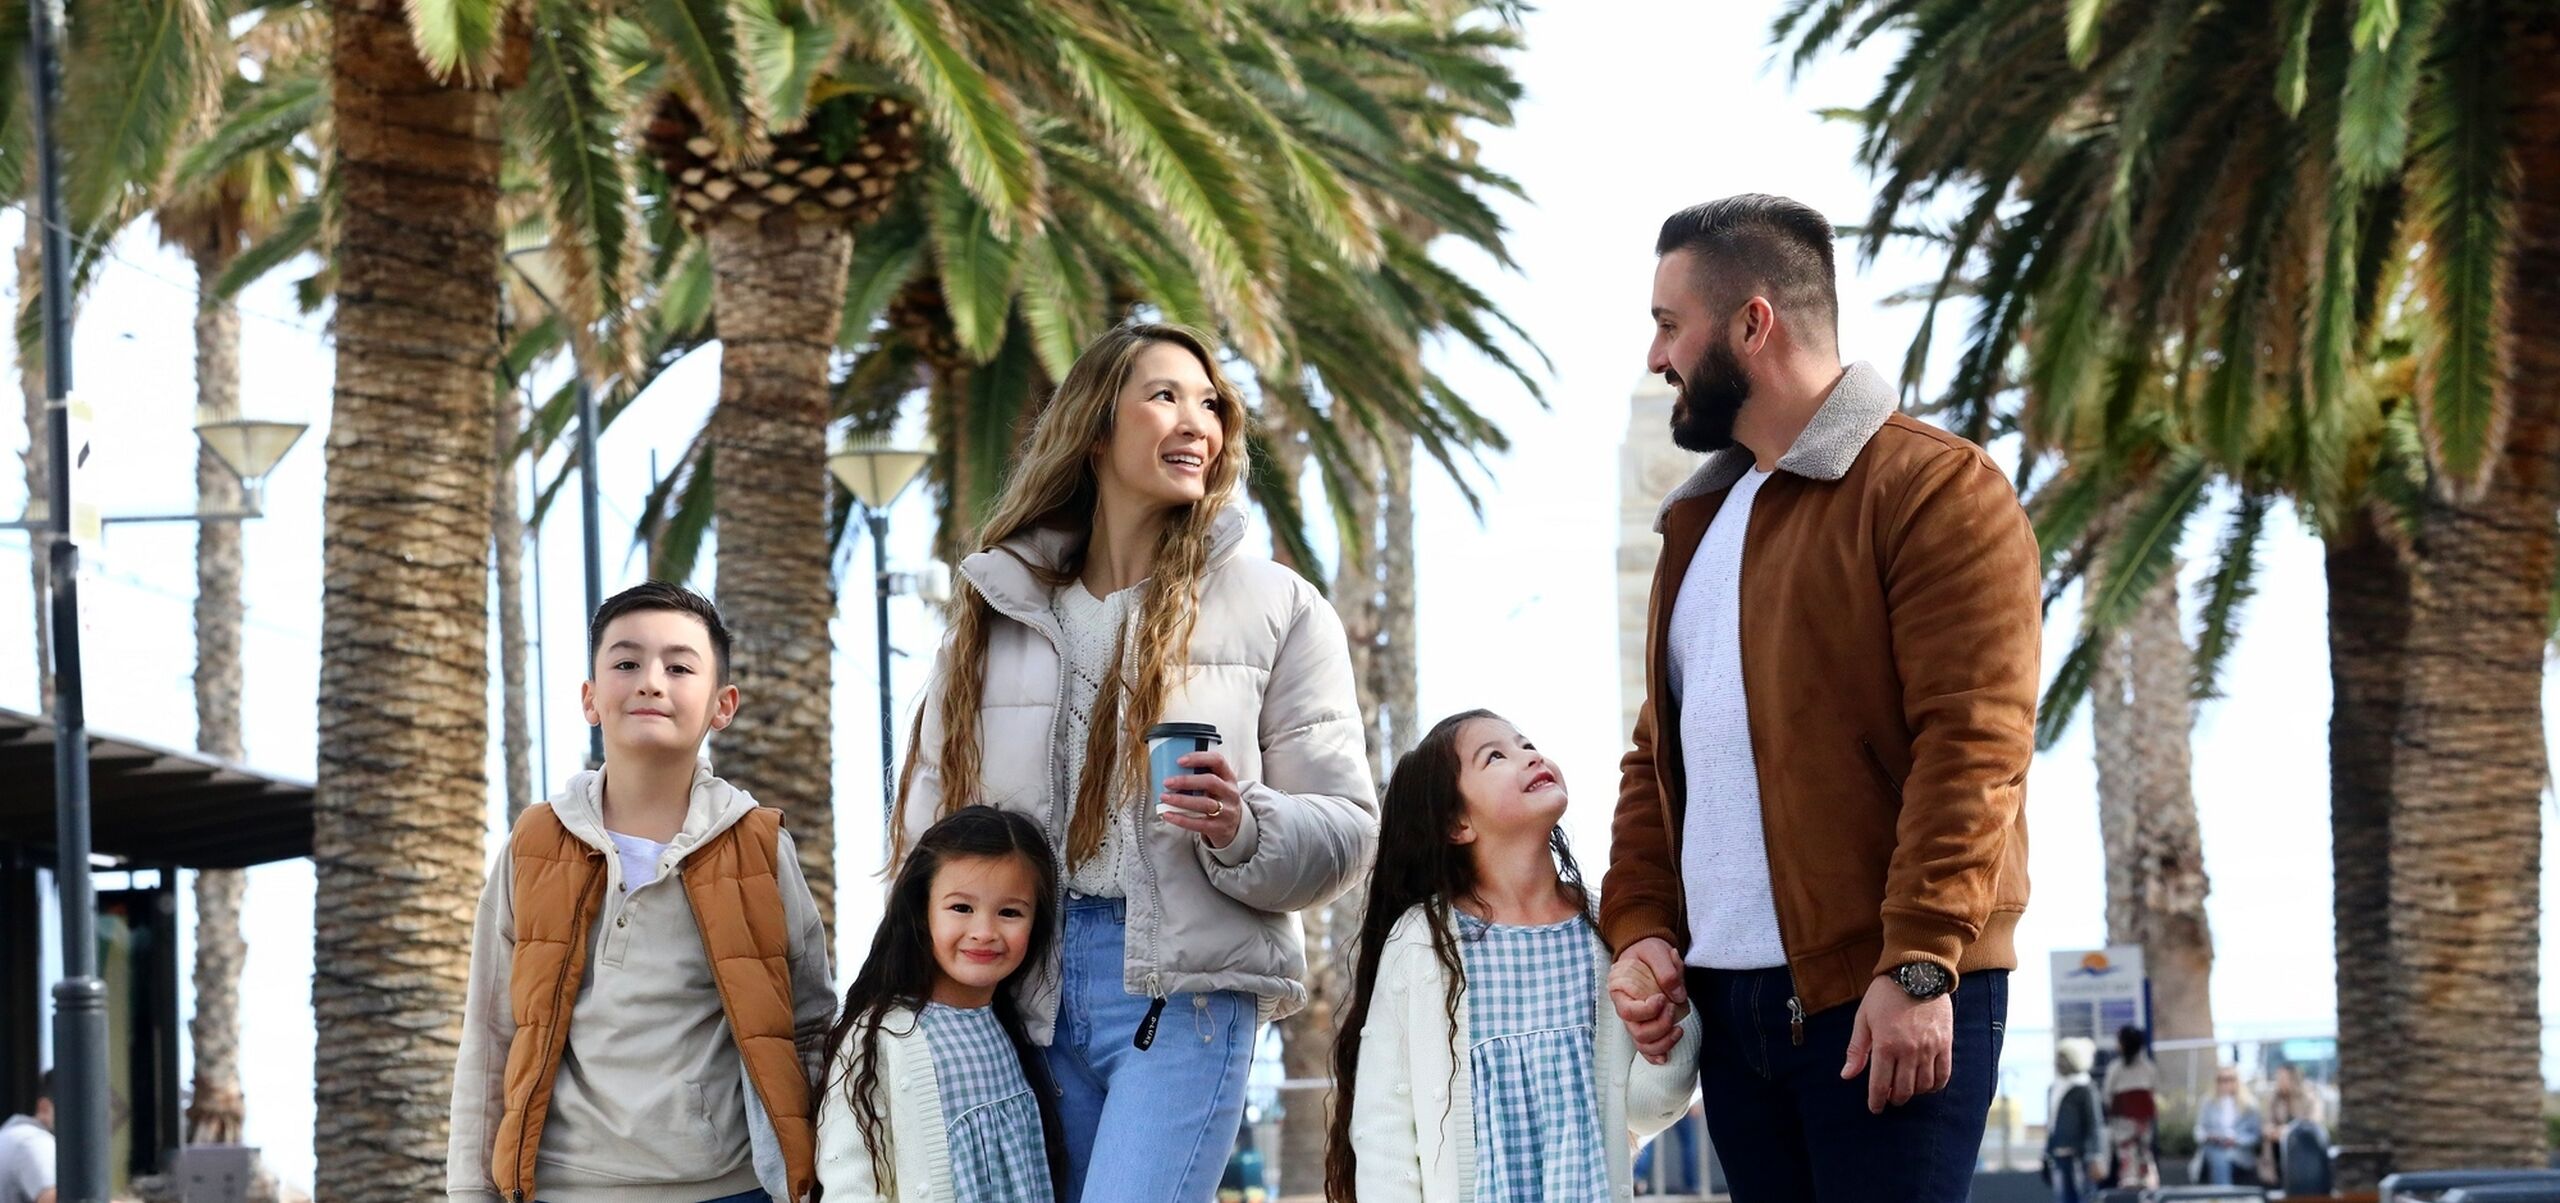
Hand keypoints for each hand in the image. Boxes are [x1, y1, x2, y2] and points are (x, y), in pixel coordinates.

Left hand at [1160, 750, 1244, 849]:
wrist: (1234, 825)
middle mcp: (1230, 793)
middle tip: (1167, 782)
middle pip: (1210, 782)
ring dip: (1181, 800)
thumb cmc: (1219, 800)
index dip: (1199, 758)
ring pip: (1204, 803)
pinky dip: (1181, 819)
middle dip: (1186, 781)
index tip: (1180, 760)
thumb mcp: (1217, 785)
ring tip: (1165, 797)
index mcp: (1228, 777)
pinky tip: (1168, 814)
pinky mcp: (1219, 828)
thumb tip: (1170, 772)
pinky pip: (1199, 823)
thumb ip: (1200, 777)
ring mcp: (1227, 811)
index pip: (1217, 761)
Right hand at [1609, 937, 1688, 1063]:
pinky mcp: (1646, 1025)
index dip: (1647, 1011)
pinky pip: (1646, 1048)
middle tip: (1673, 1007)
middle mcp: (1625, 1008)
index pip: (1627, 1011)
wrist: (1647, 952)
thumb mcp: (1656, 950)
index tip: (1663, 998)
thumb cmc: (1647, 951)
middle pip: (1637, 1032)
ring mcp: (1635, 1020)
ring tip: (1678, 1030)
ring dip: (1663, 1042)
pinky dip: (1655, 1055)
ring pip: (1642, 1044)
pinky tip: (1666, 1057)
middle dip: (1660, 1025)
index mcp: (1620, 990)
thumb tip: (1677, 995)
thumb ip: (1666, 969)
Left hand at [1841, 973, 1952, 1112]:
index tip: (1875, 1108)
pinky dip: (1935, 1085)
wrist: (1917, 973)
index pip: (1880, 1085)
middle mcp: (1908, 1051)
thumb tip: (1847, 1075)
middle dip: (1894, 1099)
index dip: (1876, 1101)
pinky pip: (1943, 1075)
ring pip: (1923, 1086)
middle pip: (1903, 1090)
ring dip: (1913, 1093)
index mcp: (1885, 1045)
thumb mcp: (1863, 1019)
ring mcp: (1929, 1048)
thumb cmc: (1885, 994)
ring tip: (1906, 1089)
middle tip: (1889, 1098)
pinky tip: (1927, 1085)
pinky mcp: (1945, 1044)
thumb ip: (1856, 1049)